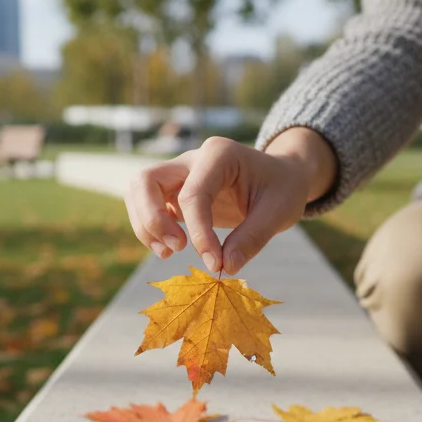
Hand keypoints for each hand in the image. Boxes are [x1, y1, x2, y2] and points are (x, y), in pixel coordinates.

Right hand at [124, 129, 335, 275]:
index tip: (215, 263)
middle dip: (152, 219)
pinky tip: (169, 250)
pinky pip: (147, 206)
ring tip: (169, 253)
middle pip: (145, 181)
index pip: (193, 194)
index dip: (198, 233)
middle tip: (177, 248)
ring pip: (138, 192)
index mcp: (219, 154)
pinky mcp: (175, 192)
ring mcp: (179, 174)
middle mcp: (192, 159)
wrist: (282, 178)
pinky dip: (150, 229)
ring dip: (145, 225)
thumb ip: (252, 238)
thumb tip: (224, 267)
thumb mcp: (280, 212)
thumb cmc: (283, 189)